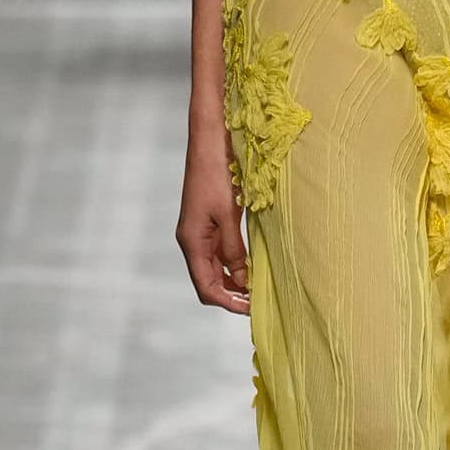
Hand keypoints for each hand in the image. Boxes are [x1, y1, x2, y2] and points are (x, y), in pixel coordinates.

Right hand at [176, 126, 250, 312]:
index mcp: (191, 241)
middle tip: (259, 303)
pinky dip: (232, 264)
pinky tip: (249, 267)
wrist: (208, 141)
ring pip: (213, 269)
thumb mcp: (229, 215)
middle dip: (231, 295)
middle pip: (208, 281)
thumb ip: (234, 250)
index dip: (228, 303)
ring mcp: (197, 232)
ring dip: (233, 281)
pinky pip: (217, 252)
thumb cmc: (217, 173)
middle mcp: (191, 240)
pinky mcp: (206, 223)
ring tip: (257, 288)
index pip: (206, 287)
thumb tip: (243, 280)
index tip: (252, 309)